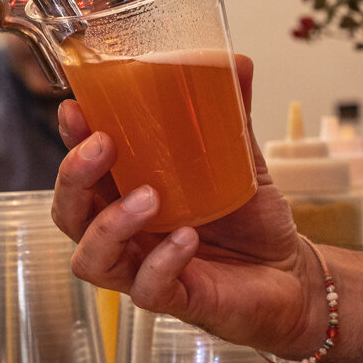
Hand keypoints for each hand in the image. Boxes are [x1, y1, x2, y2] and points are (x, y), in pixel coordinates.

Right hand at [51, 57, 326, 356]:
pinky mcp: (176, 300)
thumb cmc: (255, 222)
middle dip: (74, 178)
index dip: (70, 140)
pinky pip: (147, 289)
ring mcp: (145, 269)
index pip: (83, 170)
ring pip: (90, 258)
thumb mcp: (242, 162)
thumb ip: (231, 117)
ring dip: (109, 225)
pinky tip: (187, 239)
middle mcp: (129, 234)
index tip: (75, 107)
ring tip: (148, 197)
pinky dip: (161, 262)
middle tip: (104, 145)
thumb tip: (237, 63)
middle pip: (69, 214)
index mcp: (132, 194)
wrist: (293, 276)